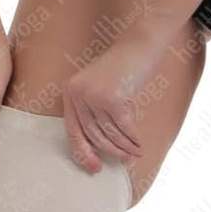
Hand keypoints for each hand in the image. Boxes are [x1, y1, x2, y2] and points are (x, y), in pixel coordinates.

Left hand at [62, 26, 172, 173]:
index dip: (83, 152)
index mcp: (70, 92)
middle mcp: (78, 93)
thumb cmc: (121, 69)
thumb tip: (96, 149)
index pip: (73, 130)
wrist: (140, 44)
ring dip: (124, 147)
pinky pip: (123, 127)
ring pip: (109, 132)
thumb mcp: (98, 88)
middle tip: (123, 161)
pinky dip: (132, 139)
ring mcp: (94, 95)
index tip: (94, 168)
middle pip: (92, 134)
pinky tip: (139, 145)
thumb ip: (92, 112)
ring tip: (134, 153)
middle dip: (110, 151)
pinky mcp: (113, 97)